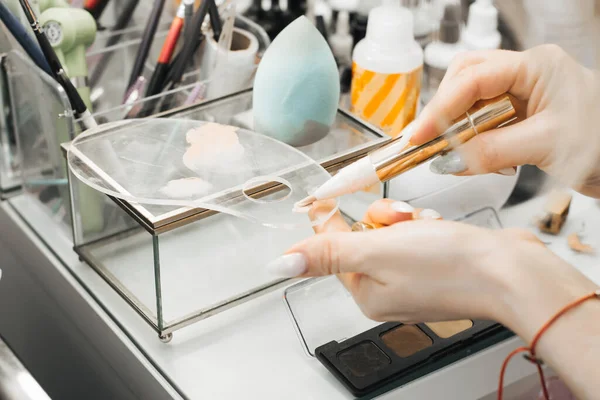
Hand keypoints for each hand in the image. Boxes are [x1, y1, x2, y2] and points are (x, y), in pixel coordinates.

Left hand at [267, 199, 595, 342]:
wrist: (510, 271)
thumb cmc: (450, 265)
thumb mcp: (377, 251)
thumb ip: (327, 253)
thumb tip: (281, 264)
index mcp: (366, 292)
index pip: (333, 249)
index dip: (330, 220)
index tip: (326, 197)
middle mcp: (387, 290)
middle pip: (363, 237)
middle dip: (379, 219)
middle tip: (399, 219)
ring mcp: (413, 278)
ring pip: (390, 231)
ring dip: (404, 219)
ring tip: (423, 223)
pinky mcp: (436, 265)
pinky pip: (416, 235)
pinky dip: (424, 225)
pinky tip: (438, 227)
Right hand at [413, 45, 599, 197]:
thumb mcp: (546, 145)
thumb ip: (492, 151)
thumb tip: (449, 160)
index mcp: (537, 66)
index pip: (472, 79)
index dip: (440, 108)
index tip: (418, 135)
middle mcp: (527, 74)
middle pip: (465, 80)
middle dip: (444, 111)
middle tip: (427, 140)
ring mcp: (524, 93)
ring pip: (472, 101)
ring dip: (457, 128)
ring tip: (452, 152)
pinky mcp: (522, 115)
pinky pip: (483, 122)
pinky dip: (472, 141)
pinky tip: (474, 156)